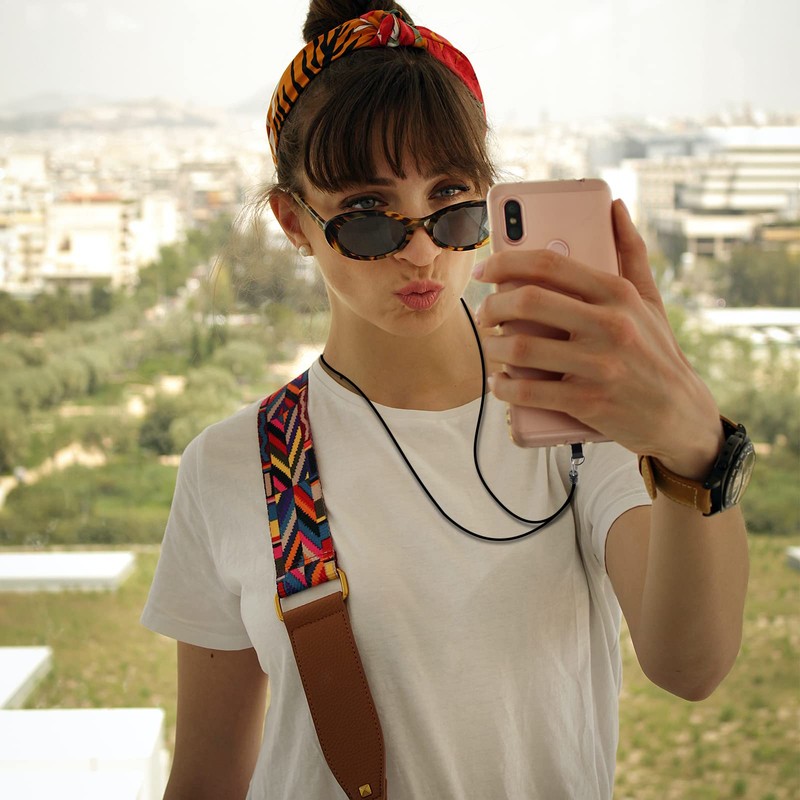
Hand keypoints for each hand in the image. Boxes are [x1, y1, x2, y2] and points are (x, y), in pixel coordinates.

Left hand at [474, 199, 723, 478]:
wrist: (681, 415)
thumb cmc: (657, 352)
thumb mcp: (650, 300)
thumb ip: (632, 251)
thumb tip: (615, 206)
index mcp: (618, 293)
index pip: (549, 264)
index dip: (505, 262)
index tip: (484, 270)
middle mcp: (610, 325)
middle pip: (528, 302)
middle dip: (492, 305)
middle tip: (483, 314)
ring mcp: (599, 365)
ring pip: (521, 348)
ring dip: (492, 347)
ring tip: (490, 346)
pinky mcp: (589, 403)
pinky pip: (528, 392)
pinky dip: (504, 387)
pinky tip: (500, 383)